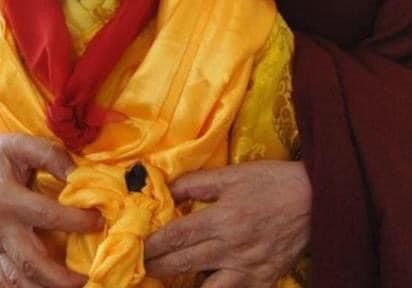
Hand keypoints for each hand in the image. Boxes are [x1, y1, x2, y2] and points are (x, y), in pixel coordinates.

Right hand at [0, 133, 102, 287]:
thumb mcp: (19, 144)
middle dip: (60, 277)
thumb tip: (79, 174)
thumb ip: (51, 155)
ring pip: (17, 279)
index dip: (76, 220)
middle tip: (87, 278)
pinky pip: (6, 279)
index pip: (46, 215)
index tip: (99, 221)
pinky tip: (45, 287)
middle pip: (30, 263)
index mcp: (5, 198)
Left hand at [144, 161, 310, 287]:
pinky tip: (203, 286)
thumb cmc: (272, 182)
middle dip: (157, 268)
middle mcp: (231, 249)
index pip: (176, 236)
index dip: (152, 245)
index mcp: (221, 219)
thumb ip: (197, 183)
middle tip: (137, 269)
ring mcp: (247, 271)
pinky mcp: (264, 282)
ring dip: (182, 287)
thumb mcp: (233, 175)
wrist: (316, 200)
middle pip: (183, 265)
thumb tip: (167, 190)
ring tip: (165, 283)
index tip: (134, 249)